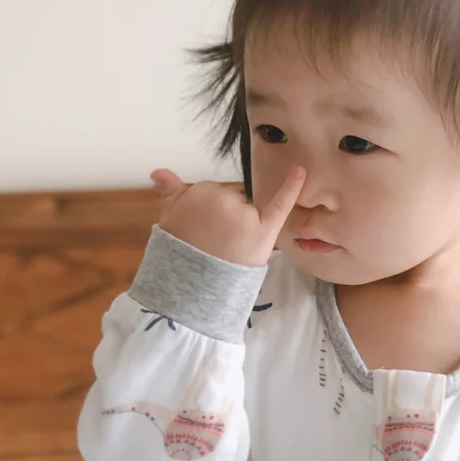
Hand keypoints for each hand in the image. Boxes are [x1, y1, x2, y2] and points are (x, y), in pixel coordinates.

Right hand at [149, 165, 304, 267]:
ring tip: (229, 249)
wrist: (191, 289)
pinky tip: (301, 172)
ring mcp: (245, 214)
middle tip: (215, 243)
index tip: (202, 231)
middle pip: (232, 199)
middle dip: (226, 218)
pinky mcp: (265, 229)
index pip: (213, 193)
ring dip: (243, 224)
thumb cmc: (180, 254)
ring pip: (249, 209)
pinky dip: (292, 187)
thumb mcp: (169, 219)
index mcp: (200, 192)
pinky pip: (280, 204)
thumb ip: (170, 192)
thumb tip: (158, 172)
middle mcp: (223, 199)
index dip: (209, 213)